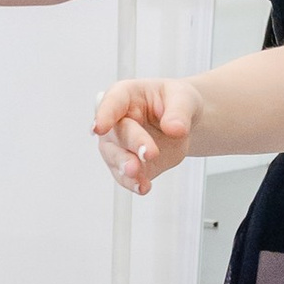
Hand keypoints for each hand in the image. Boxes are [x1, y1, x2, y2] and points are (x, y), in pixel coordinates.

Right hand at [93, 76, 195, 192]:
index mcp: (125, 96)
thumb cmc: (175, 101)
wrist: (182, 122)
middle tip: (149, 153)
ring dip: (126, 169)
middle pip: (117, 134)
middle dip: (132, 145)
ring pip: (116, 158)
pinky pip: (126, 177)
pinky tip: (142, 187)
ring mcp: (120, 146)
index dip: (104, 115)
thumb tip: (175, 128)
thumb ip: (179, 112)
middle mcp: (116, 122)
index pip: (111, 103)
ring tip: (138, 176)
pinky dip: (134, 184)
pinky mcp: (131, 166)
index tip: (100, 127)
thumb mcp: (183, 98)